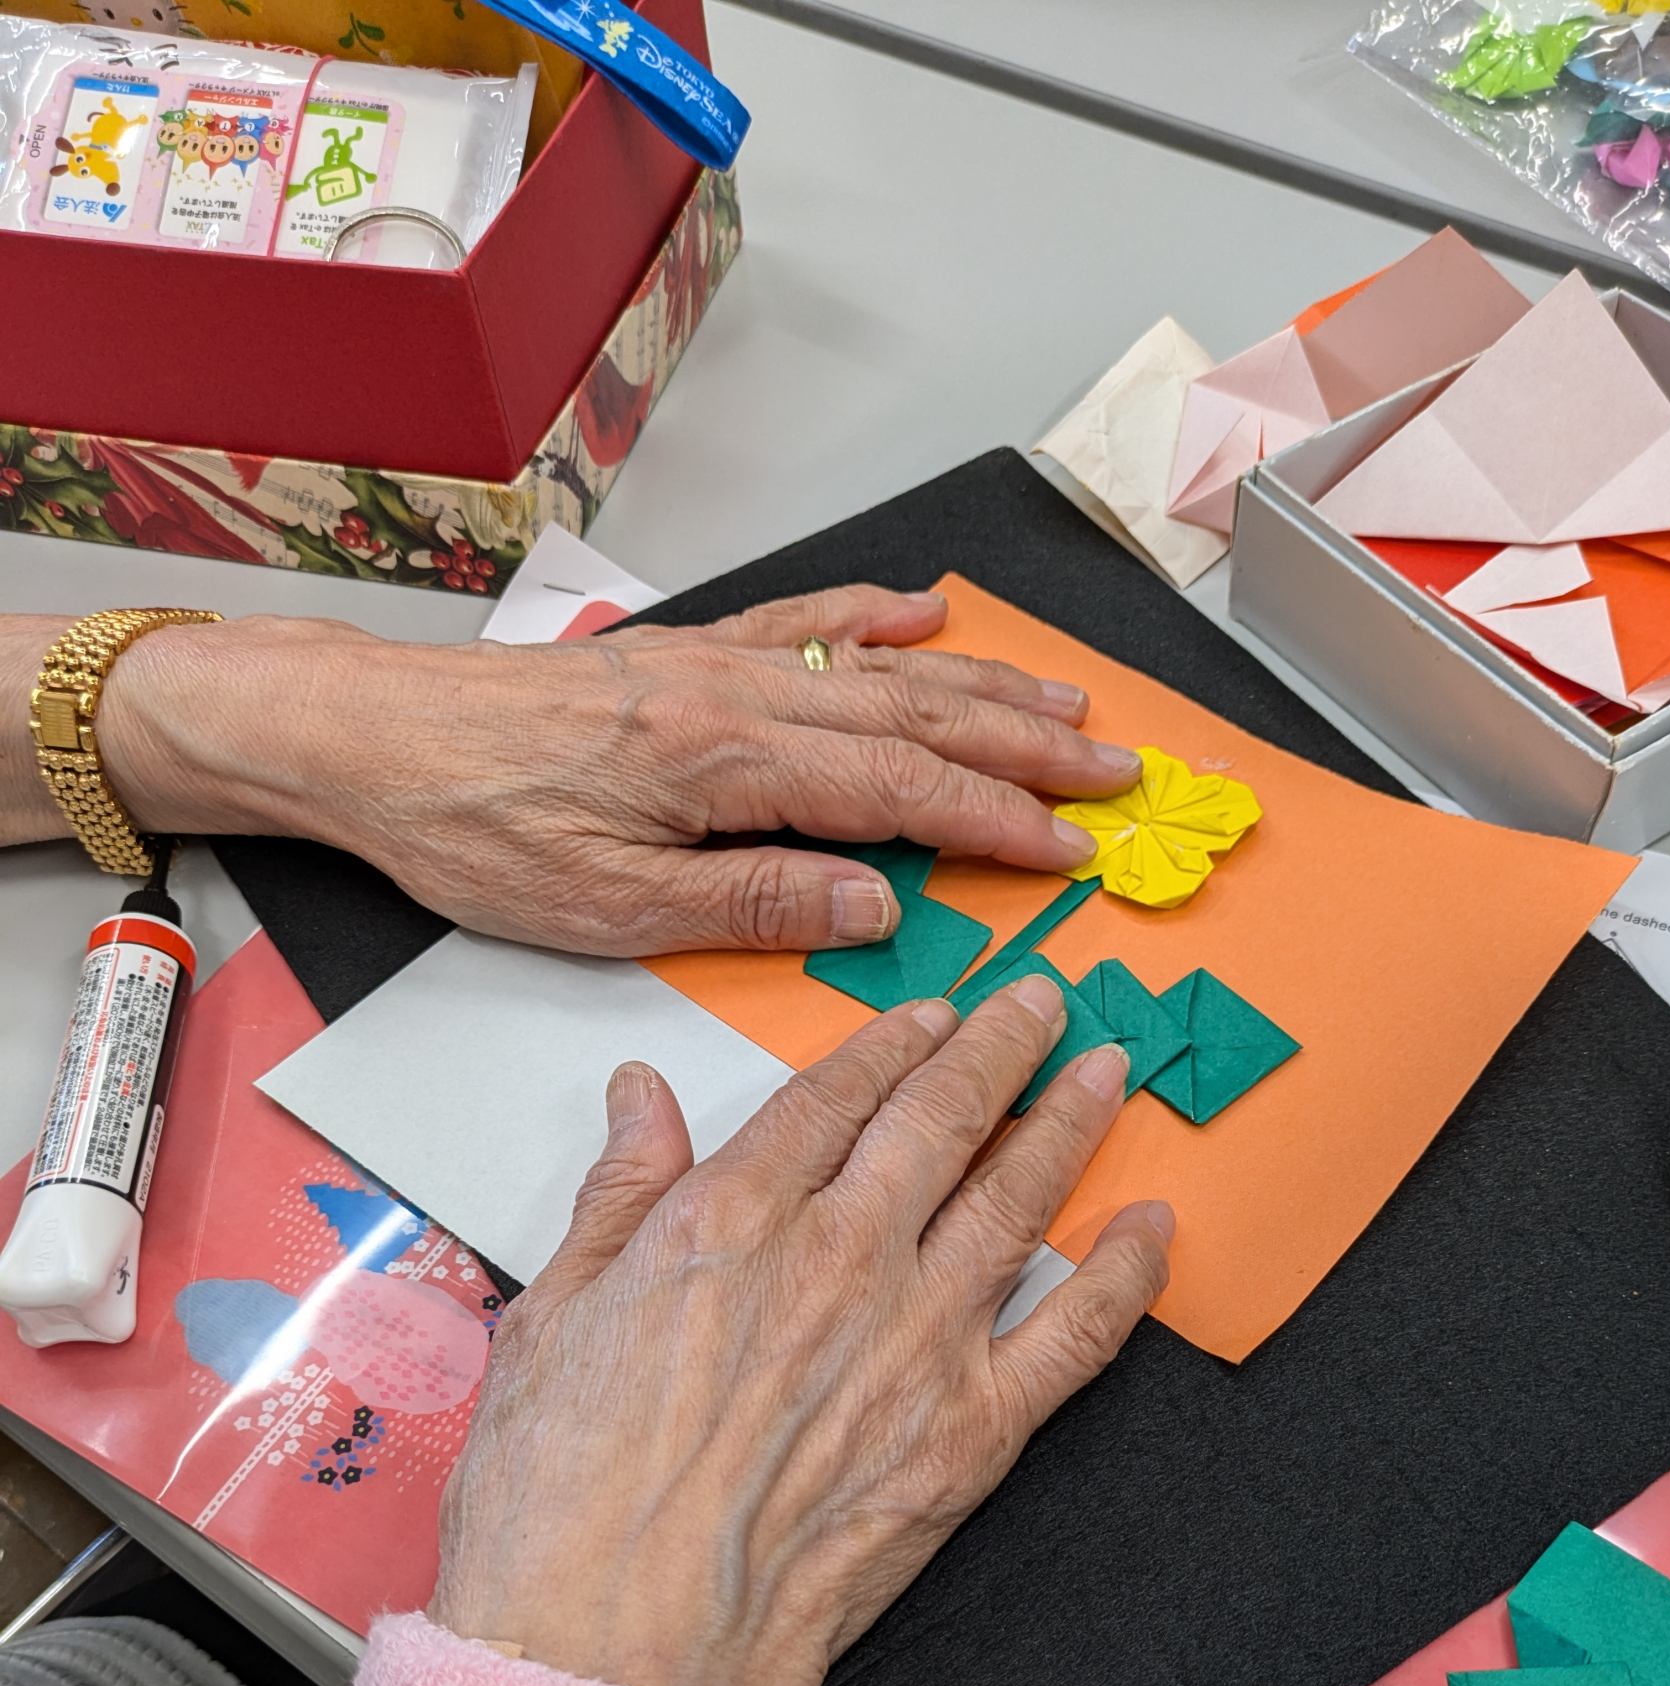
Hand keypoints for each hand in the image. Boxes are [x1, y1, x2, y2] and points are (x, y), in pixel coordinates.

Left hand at [74, 588, 1141, 954]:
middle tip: (1119, 772)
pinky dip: (876, 616)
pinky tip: (926, 613)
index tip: (1076, 850)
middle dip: (1031, 746)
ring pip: (880, 667)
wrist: (369, 739)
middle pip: (918, 717)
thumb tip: (875, 902)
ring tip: (1066, 702)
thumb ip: (753, 901)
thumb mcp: (608, 907)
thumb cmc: (472, 832)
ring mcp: (715, 662)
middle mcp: (737, 695)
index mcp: (728, 765)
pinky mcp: (683, 653)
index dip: (1001, 825)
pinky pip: (804, 622)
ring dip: (984, 684)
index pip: (903, 794)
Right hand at [430, 978, 1172, 1685]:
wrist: (619, 1648)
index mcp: (732, 1221)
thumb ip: (617, 1197)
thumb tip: (642, 1097)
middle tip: (1035, 1002)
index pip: (836, 1097)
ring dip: (1067, 1122)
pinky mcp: (973, 1433)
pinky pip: (1076, 1334)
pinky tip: (1152, 1231)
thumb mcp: (552, 1319)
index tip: (930, 1014)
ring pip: (1015, 1198)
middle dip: (997, 1048)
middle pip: (940, 1121)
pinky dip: (1125, 1275)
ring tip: (1103, 1071)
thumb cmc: (564, 1504)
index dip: (892, 1043)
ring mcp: (918, 1343)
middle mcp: (840, 1260)